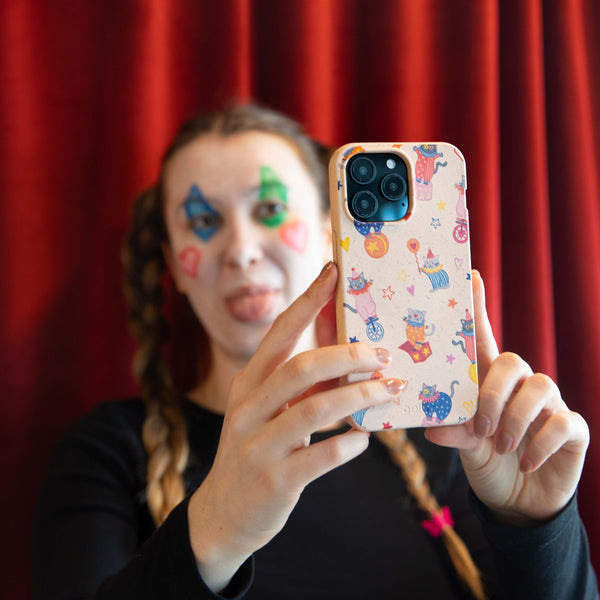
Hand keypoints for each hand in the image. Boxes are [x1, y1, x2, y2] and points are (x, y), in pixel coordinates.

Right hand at [188, 262, 400, 590]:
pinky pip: (320, 457)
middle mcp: (247, 408)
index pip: (278, 333)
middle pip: (300, 367)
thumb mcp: (267, 411)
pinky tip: (365, 439)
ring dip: (360, 397)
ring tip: (390, 391)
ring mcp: (258, 445)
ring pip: (314, 409)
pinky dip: (349, 444)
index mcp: (247, 383)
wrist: (224, 515)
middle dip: (348, 356)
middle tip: (383, 355)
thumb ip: (299, 386)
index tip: (333, 272)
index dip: (307, 301)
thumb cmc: (257, 449)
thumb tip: (350, 357)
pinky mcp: (274, 481)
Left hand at [424, 270, 589, 525]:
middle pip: (512, 362)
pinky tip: (526, 461)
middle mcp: (520, 386)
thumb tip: (432, 429)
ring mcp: (548, 406)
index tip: (471, 276)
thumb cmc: (487, 461)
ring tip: (502, 446)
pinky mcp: (572, 429)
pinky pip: (563, 422)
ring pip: (540, 387)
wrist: (517, 501)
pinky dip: (541, 442)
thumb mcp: (466, 447)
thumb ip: (455, 433)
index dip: (479, 307)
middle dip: (493, 394)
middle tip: (482, 427)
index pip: (484, 338)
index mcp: (489, 382)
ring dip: (516, 418)